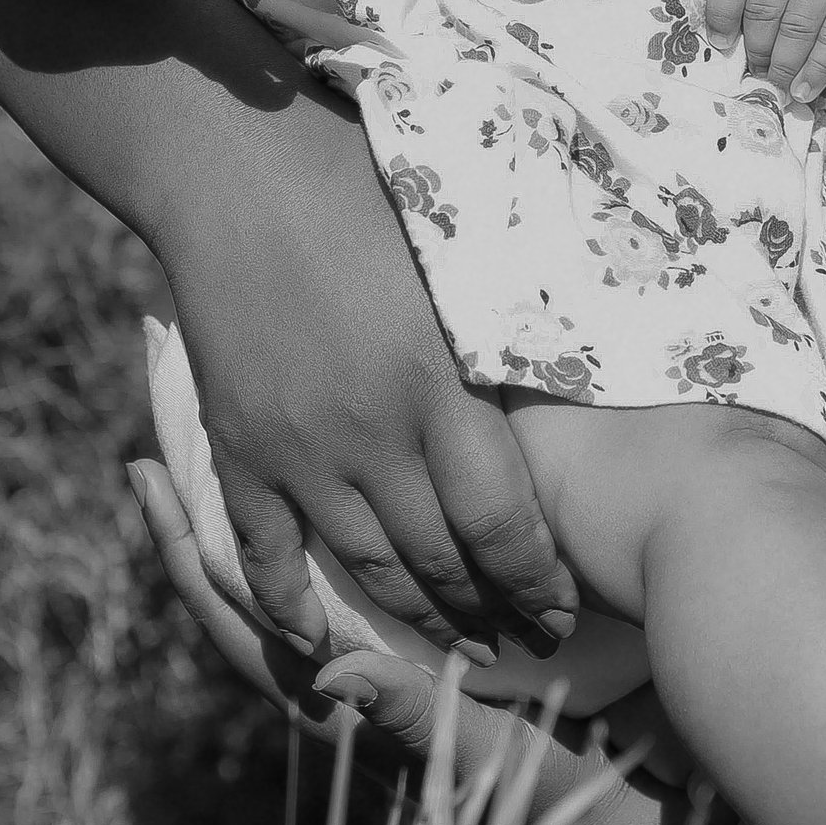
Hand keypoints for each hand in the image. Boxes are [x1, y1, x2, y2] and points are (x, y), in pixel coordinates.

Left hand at [128, 451, 688, 824]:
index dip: (194, 557)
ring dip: (270, 505)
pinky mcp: (464, 660)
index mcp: (363, 724)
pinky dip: (351, 520)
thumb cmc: (595, 821)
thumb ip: (422, 726)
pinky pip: (383, 578)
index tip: (149, 475)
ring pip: (312, 578)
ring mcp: (413, 675)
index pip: (252, 630)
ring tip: (231, 425)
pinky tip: (351, 466)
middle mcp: (370, 696)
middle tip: (163, 427)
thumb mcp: (504, 776)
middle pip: (262, 593)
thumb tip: (327, 671)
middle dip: (207, 518)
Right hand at [153, 99, 580, 652]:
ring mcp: (298, 450)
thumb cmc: (369, 193)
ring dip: (418, 619)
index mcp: (440, 385)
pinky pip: (266, 553)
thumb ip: (509, 334)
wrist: (238, 173)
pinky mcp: (239, 449)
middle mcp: (371, 435)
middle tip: (528, 644)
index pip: (501, 522)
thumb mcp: (464, 257)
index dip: (538, 581)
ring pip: (368, 566)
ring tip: (458, 650)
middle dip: (492, 613)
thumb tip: (587, 379)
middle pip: (442, 560)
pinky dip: (292, 605)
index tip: (565, 610)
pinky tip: (320, 641)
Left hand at [702, 0, 825, 103]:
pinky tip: (804, 89)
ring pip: (798, 29)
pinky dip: (817, 71)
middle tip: (753, 70)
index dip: (721, 15)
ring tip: (776, 83)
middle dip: (755, 50)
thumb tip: (717, 38)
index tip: (721, 42)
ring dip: (783, 66)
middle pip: (764, 9)